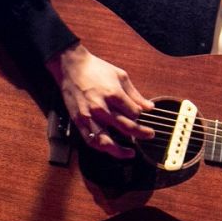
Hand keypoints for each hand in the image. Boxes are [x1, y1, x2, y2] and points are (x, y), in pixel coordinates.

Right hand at [46, 44, 153, 158]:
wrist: (71, 67)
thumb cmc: (96, 69)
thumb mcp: (121, 76)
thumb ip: (135, 95)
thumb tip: (150, 107)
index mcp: (113, 94)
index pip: (134, 113)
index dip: (139, 115)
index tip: (140, 114)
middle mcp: (101, 108)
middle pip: (125, 127)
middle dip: (141, 133)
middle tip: (150, 135)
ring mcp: (89, 116)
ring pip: (106, 140)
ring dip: (120, 150)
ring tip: (130, 153)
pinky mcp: (78, 121)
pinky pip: (90, 140)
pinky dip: (101, 147)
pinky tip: (110, 149)